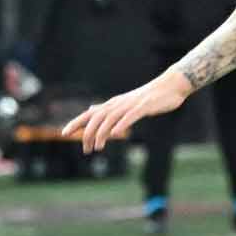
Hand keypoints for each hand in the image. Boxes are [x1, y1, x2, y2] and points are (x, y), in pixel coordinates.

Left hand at [61, 71, 191, 153]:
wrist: (170, 86)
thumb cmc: (148, 97)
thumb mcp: (125, 103)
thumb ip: (108, 108)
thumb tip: (92, 109)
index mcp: (113, 104)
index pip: (89, 113)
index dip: (76, 122)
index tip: (64, 133)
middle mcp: (118, 103)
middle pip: (97, 117)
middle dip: (88, 133)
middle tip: (85, 149)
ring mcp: (130, 105)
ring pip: (110, 119)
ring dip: (102, 133)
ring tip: (97, 147)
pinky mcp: (143, 107)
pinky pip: (129, 117)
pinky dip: (121, 124)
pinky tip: (115, 134)